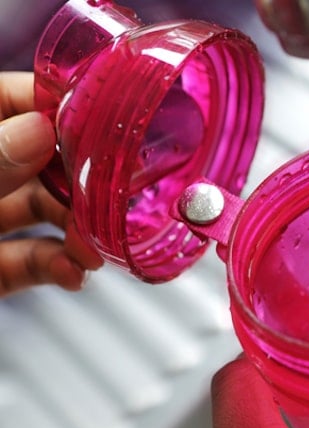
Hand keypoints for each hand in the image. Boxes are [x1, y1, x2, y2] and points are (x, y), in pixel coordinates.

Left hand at [0, 72, 102, 296]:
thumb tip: (40, 129)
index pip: (17, 101)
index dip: (64, 104)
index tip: (111, 116)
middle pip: (44, 159)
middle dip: (85, 180)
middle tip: (116, 195)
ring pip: (45, 211)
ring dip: (80, 229)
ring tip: (95, 246)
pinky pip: (33, 260)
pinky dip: (60, 267)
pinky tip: (74, 272)